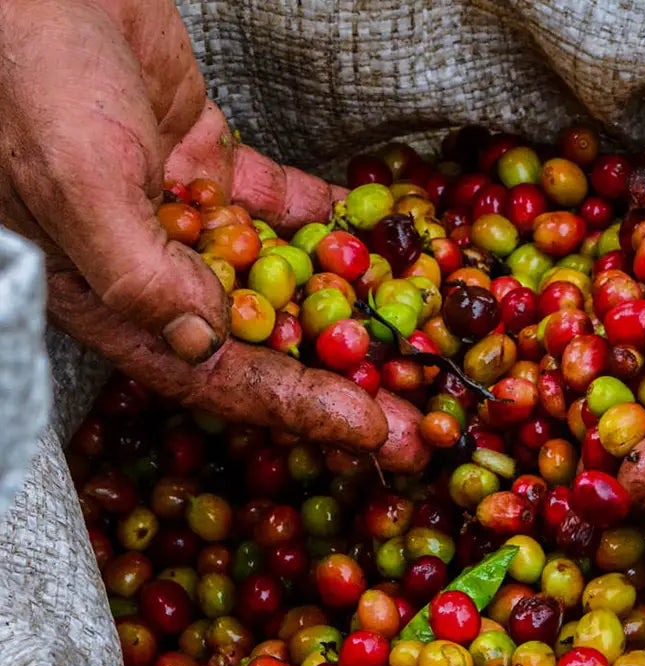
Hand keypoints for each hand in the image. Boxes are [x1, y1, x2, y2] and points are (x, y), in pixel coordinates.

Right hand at [0, 0, 429, 469]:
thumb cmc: (27, 71)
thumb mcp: (75, 177)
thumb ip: (136, 269)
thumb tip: (205, 343)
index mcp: (107, 293)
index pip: (216, 373)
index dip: (298, 407)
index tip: (372, 431)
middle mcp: (151, 266)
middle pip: (264, 343)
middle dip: (343, 380)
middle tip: (418, 413)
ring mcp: (185, 215)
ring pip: (282, 279)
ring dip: (351, 310)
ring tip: (420, 340)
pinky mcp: (209, 162)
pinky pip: (280, 204)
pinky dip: (328, 222)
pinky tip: (382, 243)